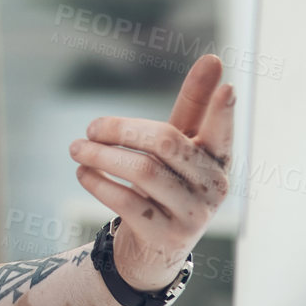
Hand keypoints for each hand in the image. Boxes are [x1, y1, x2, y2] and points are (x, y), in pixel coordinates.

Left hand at [68, 55, 233, 291]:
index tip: (228, 87)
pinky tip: (82, 172)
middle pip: (166, 143)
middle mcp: (214, 188)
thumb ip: (194, 105)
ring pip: (142, 171)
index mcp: (219, 160)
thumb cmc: (170, 181)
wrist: (155, 248)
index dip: (223, 112)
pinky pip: (126, 201)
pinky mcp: (165, 237)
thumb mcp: (181, 145)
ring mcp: (192, 215)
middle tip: (91, 127)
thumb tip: (214, 58)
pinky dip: (97, 182)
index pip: (222, 132)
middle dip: (121, 129)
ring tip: (77, 148)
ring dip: (101, 156)